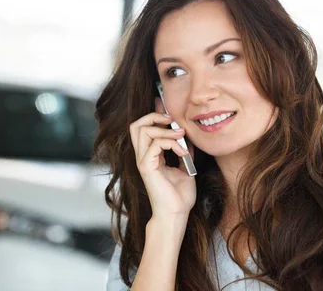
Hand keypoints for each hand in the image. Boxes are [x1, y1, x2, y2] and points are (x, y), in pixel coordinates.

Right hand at [129, 98, 196, 219]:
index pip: (143, 127)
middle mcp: (143, 156)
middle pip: (136, 125)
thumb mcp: (185, 166)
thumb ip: (183, 150)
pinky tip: (182, 152)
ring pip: (143, 130)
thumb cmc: (179, 195)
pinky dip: (171, 143)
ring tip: (181, 136)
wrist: (176, 214)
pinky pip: (155, 144)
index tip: (169, 109)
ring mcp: (143, 161)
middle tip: (172, 121)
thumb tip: (186, 134)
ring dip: (165, 129)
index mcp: (150, 155)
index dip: (154, 114)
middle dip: (154, 116)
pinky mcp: (146, 167)